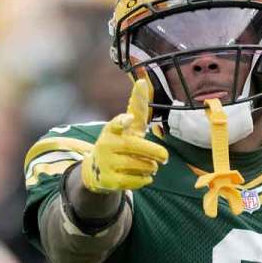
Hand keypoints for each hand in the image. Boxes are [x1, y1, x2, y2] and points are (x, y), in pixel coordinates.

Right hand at [81, 78, 168, 192]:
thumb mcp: (126, 127)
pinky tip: (146, 176)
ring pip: (140, 165)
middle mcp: (106, 145)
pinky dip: (146, 179)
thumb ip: (136, 107)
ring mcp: (106, 163)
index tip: (127, 119)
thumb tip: (142, 81)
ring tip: (151, 165)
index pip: (115, 123)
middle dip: (155, 152)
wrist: (96, 171)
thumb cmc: (118, 144)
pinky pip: (137, 181)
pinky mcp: (110, 181)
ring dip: (151, 166)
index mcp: (111, 130)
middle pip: (136, 147)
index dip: (122, 121)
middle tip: (165, 157)